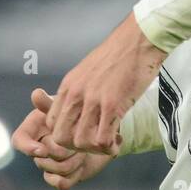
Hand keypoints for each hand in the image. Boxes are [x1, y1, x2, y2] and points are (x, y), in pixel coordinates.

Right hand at [12, 88, 114, 189]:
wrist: (99, 132)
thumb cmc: (78, 113)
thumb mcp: (66, 106)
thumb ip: (50, 103)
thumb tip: (36, 94)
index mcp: (34, 129)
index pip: (19, 140)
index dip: (27, 148)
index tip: (42, 150)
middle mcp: (38, 147)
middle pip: (42, 158)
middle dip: (63, 152)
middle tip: (79, 144)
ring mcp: (49, 163)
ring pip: (53, 171)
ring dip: (72, 162)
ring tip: (84, 152)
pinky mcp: (61, 176)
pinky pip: (61, 183)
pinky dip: (74, 175)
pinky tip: (82, 165)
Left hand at [46, 12, 166, 153]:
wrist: (138, 40)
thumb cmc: (118, 55)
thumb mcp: (88, 71)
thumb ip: (80, 90)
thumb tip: (80, 109)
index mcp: (68, 86)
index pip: (52, 124)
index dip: (67, 135)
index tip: (85, 133)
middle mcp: (75, 94)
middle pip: (61, 138)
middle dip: (78, 148)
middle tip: (95, 143)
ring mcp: (92, 100)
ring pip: (80, 143)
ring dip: (95, 149)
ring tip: (109, 142)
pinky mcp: (112, 105)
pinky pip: (102, 140)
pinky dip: (110, 147)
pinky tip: (118, 140)